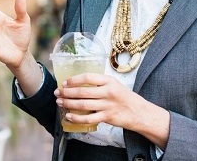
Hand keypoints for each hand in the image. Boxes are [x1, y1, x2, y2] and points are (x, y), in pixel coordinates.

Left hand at [54, 72, 169, 146]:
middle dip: (67, 92)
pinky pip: (88, 118)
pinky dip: (77, 118)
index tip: (65, 82)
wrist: (139, 112)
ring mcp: (108, 105)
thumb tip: (77, 84)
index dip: (73, 80)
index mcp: (109, 81)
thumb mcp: (114, 84)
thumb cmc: (124, 97)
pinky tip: (69, 116)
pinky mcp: (107, 117)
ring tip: (60, 102)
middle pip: (82, 92)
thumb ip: (99, 83)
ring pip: (83, 104)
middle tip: (58, 93)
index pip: (87, 77)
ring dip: (68, 103)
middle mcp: (108, 92)